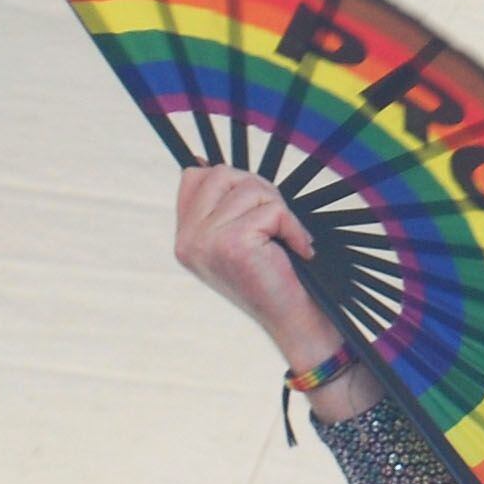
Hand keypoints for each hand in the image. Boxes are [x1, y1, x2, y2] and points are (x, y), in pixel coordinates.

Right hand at [174, 165, 337, 366]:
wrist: (294, 322)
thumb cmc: (277, 277)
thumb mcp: (240, 238)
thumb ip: (224, 205)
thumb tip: (206, 160)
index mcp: (186, 237)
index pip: (194, 176)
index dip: (234, 181)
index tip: (258, 209)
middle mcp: (188, 240)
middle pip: (222, 173)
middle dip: (260, 190)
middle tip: (278, 224)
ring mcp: (206, 242)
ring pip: (250, 189)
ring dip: (279, 210)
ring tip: (285, 240)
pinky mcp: (233, 244)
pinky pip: (272, 209)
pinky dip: (293, 226)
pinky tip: (297, 250)